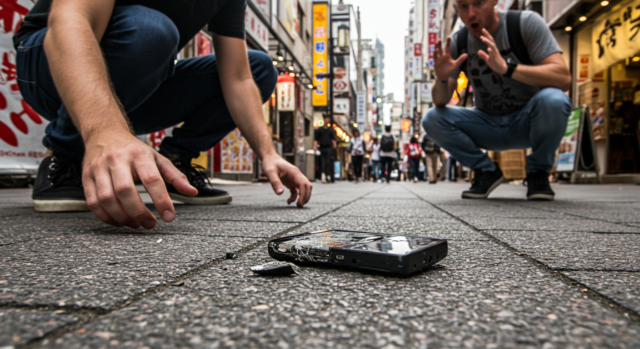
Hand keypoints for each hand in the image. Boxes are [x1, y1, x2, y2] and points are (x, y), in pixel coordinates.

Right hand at [82, 131, 197, 228]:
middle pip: (125, 191)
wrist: (104, 133)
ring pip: (106, 199)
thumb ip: (175, 176)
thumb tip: (192, 192)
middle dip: (139, 212)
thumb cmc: (134, 150)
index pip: (152, 179)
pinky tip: (119, 221)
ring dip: (122, 217)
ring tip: (135, 224)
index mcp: (139, 154)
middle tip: (150, 224)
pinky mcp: (86, 176)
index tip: (169, 216)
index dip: (161, 200)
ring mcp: (98, 168)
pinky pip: (93, 202)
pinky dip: (106, 217)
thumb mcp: (157, 158)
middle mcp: (117, 160)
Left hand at [261, 154, 311, 206]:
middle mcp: (297, 175)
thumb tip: (280, 193)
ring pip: (304, 188)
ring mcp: (295, 178)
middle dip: (305, 197)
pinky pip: (297, 190)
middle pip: (307, 186)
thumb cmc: (270, 163)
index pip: (303, 184)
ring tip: (297, 205)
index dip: (303, 194)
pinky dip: (295, 196)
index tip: (299, 203)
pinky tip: (289, 200)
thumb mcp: (270, 172)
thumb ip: (275, 182)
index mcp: (294, 172)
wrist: (269, 158)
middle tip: (299, 206)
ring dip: (303, 197)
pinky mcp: (291, 181)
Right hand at [433, 37, 467, 79]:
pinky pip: (435, 57)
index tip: (448, 36)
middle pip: (440, 48)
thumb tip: (467, 54)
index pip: (447, 47)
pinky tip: (435, 50)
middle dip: (440, 44)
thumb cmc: (450, 70)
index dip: (448, 42)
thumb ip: (460, 59)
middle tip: (440, 39)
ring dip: (436, 48)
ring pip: (437, 52)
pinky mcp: (436, 63)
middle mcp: (442, 56)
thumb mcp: (456, 65)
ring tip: (436, 43)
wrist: (444, 77)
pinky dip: (435, 54)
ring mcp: (438, 59)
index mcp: (447, 55)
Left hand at [478, 28, 507, 74]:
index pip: (489, 40)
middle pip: (491, 40)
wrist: (502, 68)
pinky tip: (488, 49)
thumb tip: (478, 51)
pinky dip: (491, 51)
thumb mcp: (488, 58)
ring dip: (488, 42)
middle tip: (483, 30)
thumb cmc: (495, 63)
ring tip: (483, 39)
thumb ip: (484, 55)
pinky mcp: (496, 59)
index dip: (486, 35)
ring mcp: (495, 54)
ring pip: (492, 46)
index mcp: (492, 49)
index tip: (482, 30)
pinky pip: (493, 54)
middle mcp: (494, 49)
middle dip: (487, 35)